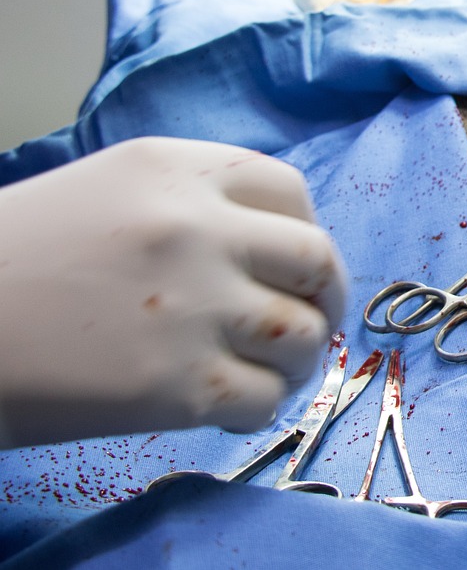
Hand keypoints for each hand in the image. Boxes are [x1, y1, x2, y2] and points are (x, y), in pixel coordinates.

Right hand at [0, 137, 346, 447]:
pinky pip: (265, 399)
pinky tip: (226, 408)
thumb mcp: (106, 190)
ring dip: (298, 360)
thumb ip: (193, 201)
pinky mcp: (178, 384)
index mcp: (176, 168)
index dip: (304, 233)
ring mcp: (193, 305)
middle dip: (325, 298)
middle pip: (316, 260)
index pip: (290, 191)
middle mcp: (196, 227)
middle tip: (309, 324)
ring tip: (266, 372)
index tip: (294, 267)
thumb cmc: (13, 260)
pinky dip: (259, 408)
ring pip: (304, 334)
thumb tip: (274, 248)